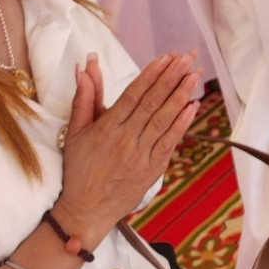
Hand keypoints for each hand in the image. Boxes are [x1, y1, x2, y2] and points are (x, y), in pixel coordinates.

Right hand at [54, 51, 201, 250]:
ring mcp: (140, 156)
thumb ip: (84, 97)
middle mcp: (125, 140)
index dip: (151, 74)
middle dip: (172, 77)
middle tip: (187, 57)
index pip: (133, 95)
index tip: (166, 57)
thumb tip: (85, 67)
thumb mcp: (75, 132)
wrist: (86, 211)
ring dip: (181, 95)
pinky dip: (182, 124)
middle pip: (152, 103)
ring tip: (194, 75)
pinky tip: (192, 107)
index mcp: (106, 128)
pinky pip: (169, 143)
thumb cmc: (79, 170)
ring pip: (164, 120)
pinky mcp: (151, 170)